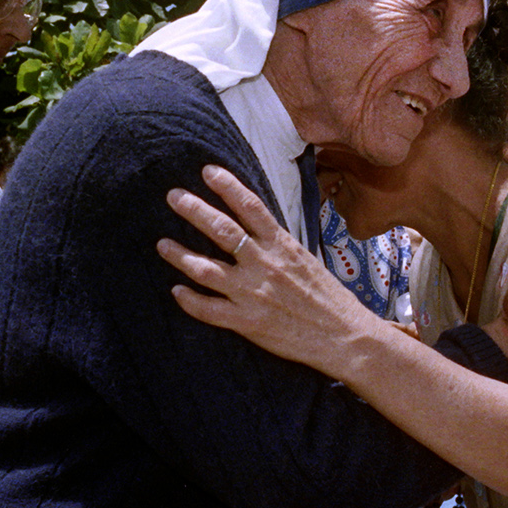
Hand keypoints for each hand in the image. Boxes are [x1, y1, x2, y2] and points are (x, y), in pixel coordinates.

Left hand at [157, 165, 383, 371]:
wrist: (345, 337)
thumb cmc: (328, 298)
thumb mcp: (305, 259)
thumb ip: (278, 245)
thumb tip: (255, 228)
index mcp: (282, 245)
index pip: (251, 207)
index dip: (227, 186)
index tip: (207, 170)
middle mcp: (265, 264)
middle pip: (223, 230)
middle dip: (194, 210)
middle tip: (173, 196)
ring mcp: (253, 294)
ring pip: (206, 269)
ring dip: (181, 255)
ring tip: (162, 244)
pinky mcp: (248, 322)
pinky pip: (209, 310)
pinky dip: (190, 300)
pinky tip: (176, 291)